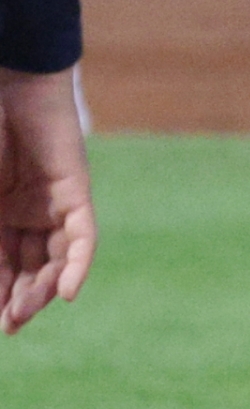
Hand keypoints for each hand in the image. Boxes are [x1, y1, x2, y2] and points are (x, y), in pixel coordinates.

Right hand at [0, 67, 95, 332]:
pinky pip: (82, 235)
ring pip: (56, 259)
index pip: (2, 267)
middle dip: (20, 299)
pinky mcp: (75, 189)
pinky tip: (66, 292)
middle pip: (30, 268)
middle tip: (10, 324)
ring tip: (25, 312)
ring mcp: (53, 202)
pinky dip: (77, 265)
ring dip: (44, 289)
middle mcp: (28, 212)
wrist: (8, 84)